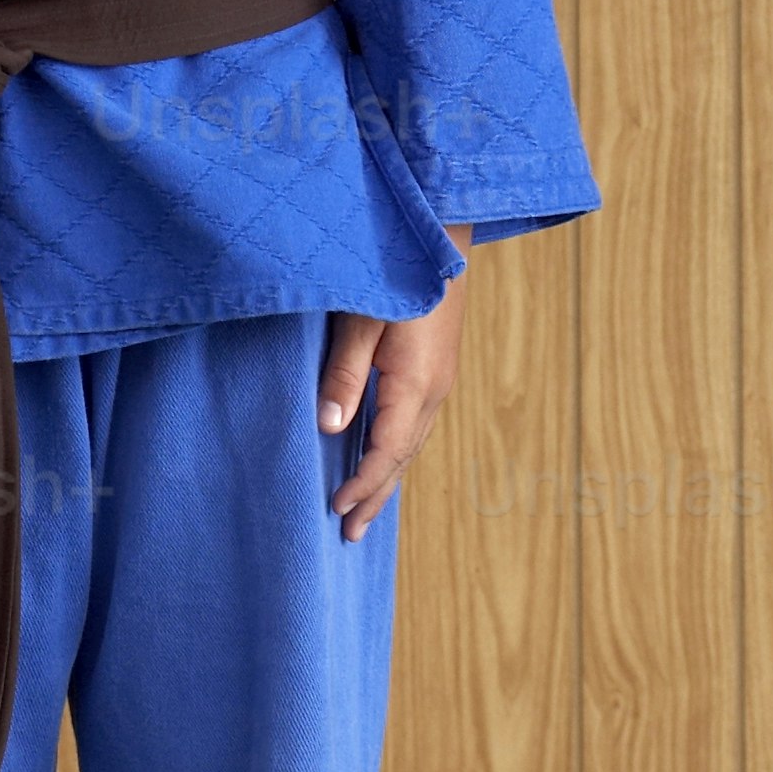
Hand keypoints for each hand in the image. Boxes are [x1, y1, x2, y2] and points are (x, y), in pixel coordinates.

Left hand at [315, 233, 471, 541]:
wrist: (442, 236)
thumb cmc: (396, 270)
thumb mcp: (361, 319)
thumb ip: (345, 373)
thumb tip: (330, 426)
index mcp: (415, 384)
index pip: (387, 451)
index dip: (362, 484)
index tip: (336, 509)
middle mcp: (434, 390)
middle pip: (402, 457)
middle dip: (376, 497)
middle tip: (350, 535)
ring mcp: (439, 380)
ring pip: (412, 444)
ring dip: (388, 478)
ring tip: (365, 510)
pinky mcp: (436, 368)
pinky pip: (416, 425)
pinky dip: (397, 452)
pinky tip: (384, 456)